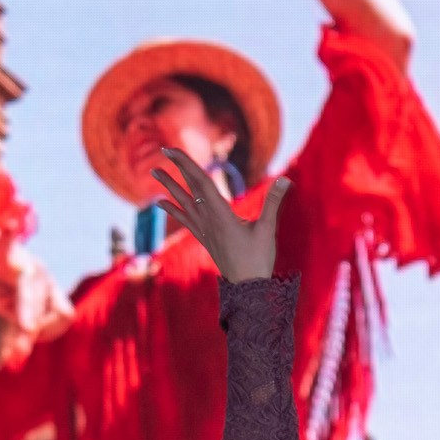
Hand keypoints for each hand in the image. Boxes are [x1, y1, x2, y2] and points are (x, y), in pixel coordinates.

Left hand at [150, 146, 289, 284]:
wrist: (247, 289)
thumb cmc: (259, 260)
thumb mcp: (267, 229)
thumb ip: (273, 203)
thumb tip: (286, 179)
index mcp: (221, 214)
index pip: (202, 182)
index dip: (187, 164)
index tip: (172, 150)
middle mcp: (209, 220)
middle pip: (191, 188)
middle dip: (177, 169)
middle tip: (163, 150)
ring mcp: (205, 230)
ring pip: (184, 203)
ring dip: (169, 186)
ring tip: (154, 172)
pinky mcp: (205, 239)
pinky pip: (186, 220)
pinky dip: (173, 210)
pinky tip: (160, 203)